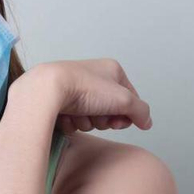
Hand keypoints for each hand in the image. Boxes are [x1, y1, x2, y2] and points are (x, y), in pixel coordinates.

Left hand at [8, 58, 151, 134]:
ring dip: (86, 122)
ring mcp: (74, 89)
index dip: (126, 115)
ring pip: (89, 118)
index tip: (120, 122)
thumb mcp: (123, 99)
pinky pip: (71, 120)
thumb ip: (140, 111)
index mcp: (110, 70)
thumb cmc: (85, 88)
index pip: (129, 98)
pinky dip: (70, 123)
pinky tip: (65, 117)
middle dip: (103, 120)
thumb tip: (146, 122)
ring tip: (78, 115)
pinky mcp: (58, 101)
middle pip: (108, 111)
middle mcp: (92, 77)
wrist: (47, 90)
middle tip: (98, 118)